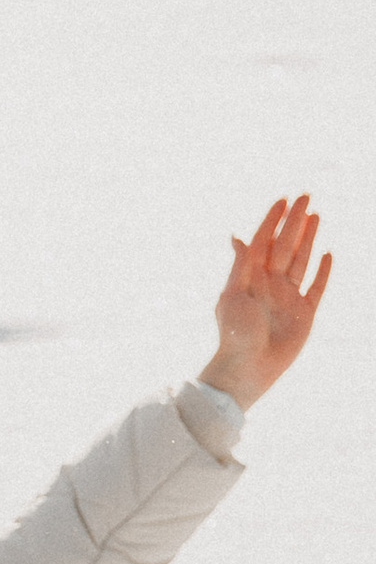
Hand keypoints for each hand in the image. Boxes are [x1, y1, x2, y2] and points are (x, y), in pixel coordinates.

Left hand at [199, 193, 331, 409]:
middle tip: (306, 195)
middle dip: (296, 220)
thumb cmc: (235, 332)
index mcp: (251, 276)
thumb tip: (236, 235)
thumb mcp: (233, 294)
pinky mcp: (304, 314)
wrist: (248, 368)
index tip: (283, 199)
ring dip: (309, 238)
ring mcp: (288, 297)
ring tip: (317, 215)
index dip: (273, 220)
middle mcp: (270, 283)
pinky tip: (328, 254)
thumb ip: (241, 265)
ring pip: (302, 260)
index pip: (264, 240)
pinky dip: (323, 272)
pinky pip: (316, 288)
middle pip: (286, 244)